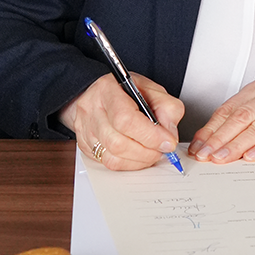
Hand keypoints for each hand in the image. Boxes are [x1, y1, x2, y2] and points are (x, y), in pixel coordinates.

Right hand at [58, 73, 184, 170]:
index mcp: (108, 90)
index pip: (125, 119)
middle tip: (163, 148)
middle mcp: (91, 110)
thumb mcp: (152, 89)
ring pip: (113, 158)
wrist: (101, 94)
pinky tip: (138, 154)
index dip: (150, 136)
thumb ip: (167, 108)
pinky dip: (129, 163)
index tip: (168, 142)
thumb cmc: (125, 91)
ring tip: (152, 151)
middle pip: (118, 143)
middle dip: (148, 151)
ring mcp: (85, 130)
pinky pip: (109, 164)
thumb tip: (170, 135)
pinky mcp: (85, 147)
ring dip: (140, 160)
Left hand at [187, 78, 254, 163]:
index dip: (211, 128)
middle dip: (220, 138)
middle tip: (205, 155)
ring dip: (238, 145)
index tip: (198, 146)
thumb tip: (206, 142)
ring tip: (222, 158)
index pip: (230, 108)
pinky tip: (253, 156)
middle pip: (242, 117)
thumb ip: (239, 122)